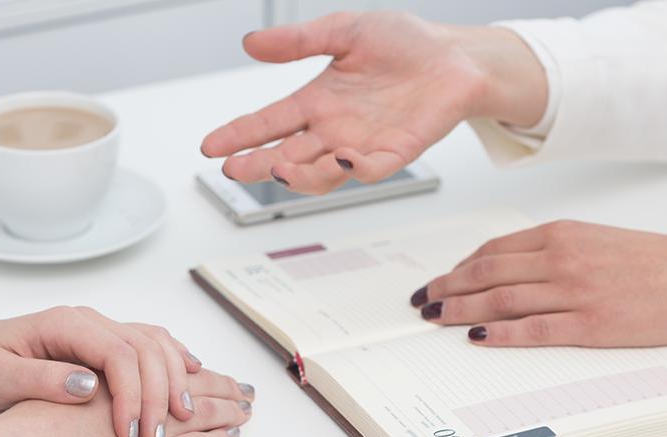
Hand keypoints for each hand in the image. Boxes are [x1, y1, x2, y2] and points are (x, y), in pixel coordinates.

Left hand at [0, 306, 203, 436]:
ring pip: (154, 343)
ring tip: (185, 413)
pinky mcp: (101, 342)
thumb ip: (43, 379)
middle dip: (160, 392)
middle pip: (145, 348)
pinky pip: (149, 344)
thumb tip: (89, 385)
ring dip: (175, 377)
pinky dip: (173, 359)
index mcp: (64, 324)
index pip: (118, 354)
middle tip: (159, 436)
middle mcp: (88, 320)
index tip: (131, 433)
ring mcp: (98, 328)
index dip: (133, 394)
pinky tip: (190, 374)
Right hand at [201, 11, 546, 193]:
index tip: (210, 146)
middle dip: (257, 164)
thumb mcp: (344, 32)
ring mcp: (362, 144)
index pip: (269, 123)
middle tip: (233, 169)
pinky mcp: (395, 152)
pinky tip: (341, 159)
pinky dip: (355, 169)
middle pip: (286, 155)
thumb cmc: (406, 44)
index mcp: (318, 101)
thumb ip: (299, 41)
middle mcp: (334, 129)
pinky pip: (371, 170)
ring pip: (321, 173)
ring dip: (300, 175)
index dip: (239, 135)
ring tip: (281, 168)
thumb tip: (250, 43)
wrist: (456, 56)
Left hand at [410, 220, 666, 345]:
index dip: (457, 268)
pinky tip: (477, 338)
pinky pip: (533, 330)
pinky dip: (500, 334)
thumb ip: (550, 251)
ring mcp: (574, 292)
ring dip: (460, 310)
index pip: (492, 251)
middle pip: (485, 273)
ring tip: (437, 320)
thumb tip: (504, 268)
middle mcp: (561, 258)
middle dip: (447, 289)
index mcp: (560, 234)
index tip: (439, 281)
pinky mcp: (590, 325)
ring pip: (500, 300)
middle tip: (423, 302)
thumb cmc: (651, 261)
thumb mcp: (594, 240)